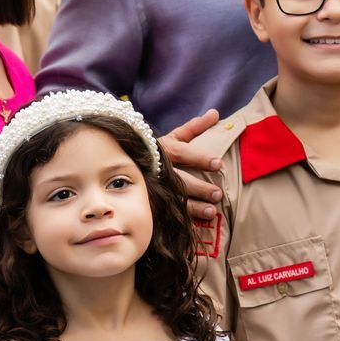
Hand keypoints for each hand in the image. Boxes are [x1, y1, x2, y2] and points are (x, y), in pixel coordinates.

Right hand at [159, 110, 224, 224]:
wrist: (120, 164)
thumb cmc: (156, 151)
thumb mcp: (173, 137)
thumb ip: (194, 127)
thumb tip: (216, 113)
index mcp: (163, 149)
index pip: (183, 152)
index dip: (200, 158)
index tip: (219, 164)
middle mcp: (156, 168)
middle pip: (179, 178)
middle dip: (199, 187)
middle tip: (218, 194)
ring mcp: (150, 186)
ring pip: (172, 197)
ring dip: (192, 206)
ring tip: (210, 212)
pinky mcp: (148, 202)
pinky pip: (164, 213)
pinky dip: (179, 221)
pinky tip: (193, 227)